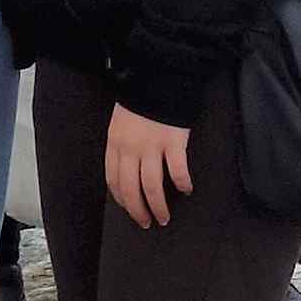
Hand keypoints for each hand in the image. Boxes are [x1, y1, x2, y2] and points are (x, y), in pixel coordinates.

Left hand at [104, 105, 194, 230]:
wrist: (157, 77)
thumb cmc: (140, 100)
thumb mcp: (121, 123)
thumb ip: (122, 145)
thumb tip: (129, 170)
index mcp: (115, 144)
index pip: (114, 180)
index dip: (122, 199)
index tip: (130, 210)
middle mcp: (131, 149)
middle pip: (131, 189)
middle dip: (139, 210)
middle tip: (147, 223)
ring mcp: (152, 146)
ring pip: (152, 186)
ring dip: (158, 206)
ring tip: (164, 217)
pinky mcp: (173, 142)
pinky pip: (177, 170)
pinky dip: (182, 183)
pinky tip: (186, 190)